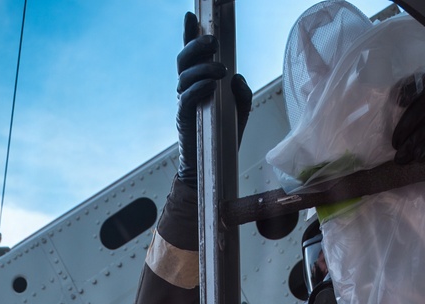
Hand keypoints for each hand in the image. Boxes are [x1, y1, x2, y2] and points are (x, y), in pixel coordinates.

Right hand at [176, 13, 251, 186]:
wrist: (209, 167)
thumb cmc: (222, 138)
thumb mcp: (239, 113)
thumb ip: (242, 95)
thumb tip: (237, 78)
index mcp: (198, 83)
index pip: (192, 55)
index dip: (188, 35)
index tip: (191, 16)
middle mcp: (187, 89)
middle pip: (184, 60)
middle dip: (196, 45)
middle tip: (214, 43)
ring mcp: (183, 102)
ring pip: (184, 76)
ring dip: (203, 69)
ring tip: (221, 71)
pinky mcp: (183, 118)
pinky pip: (186, 98)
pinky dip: (199, 89)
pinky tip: (211, 87)